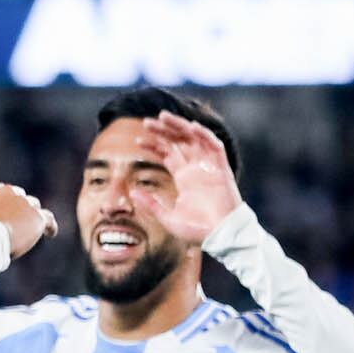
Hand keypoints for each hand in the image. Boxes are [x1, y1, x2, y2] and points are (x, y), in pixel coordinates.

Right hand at [0, 182, 55, 260]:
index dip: (1, 205)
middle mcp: (9, 191)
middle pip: (18, 198)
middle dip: (17, 209)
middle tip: (13, 226)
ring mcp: (24, 203)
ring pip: (32, 207)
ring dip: (30, 217)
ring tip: (29, 230)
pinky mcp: (36, 217)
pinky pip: (47, 219)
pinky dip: (49, 226)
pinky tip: (50, 233)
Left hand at [138, 110, 241, 240]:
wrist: (221, 235)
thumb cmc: (198, 229)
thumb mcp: (168, 217)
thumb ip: (151, 204)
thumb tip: (131, 193)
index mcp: (184, 177)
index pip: (167, 154)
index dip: (154, 145)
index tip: (137, 141)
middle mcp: (196, 168)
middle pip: (179, 142)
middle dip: (163, 131)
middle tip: (147, 122)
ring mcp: (209, 166)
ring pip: (194, 138)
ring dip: (180, 126)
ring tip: (163, 117)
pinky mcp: (222, 168)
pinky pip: (214, 146)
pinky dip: (204, 135)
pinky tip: (191, 127)